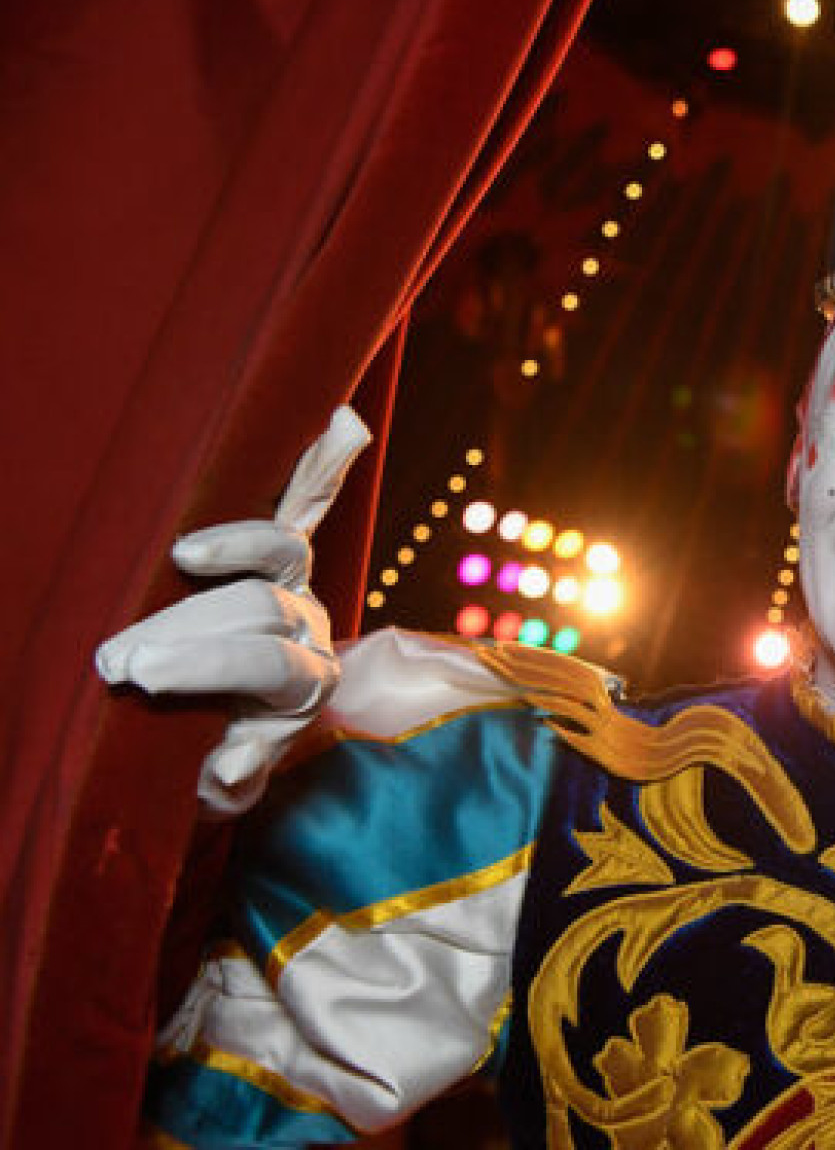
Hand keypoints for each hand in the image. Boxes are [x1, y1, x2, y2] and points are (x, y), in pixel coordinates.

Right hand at [97, 407, 372, 813]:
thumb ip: (229, 779)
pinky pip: (306, 503)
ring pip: (283, 553)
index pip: (265, 666)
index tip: (136, 676)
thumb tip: (232, 764)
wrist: (240, 739)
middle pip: (263, 611)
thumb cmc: (216, 760)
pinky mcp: (282, 557)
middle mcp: (313, 629)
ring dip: (233, 548)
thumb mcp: (221, 785)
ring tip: (181, 557)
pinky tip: (342, 422)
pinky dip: (323, 465)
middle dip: (189, 632)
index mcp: (303, 686)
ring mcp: (301, 588)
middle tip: (119, 657)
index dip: (206, 666)